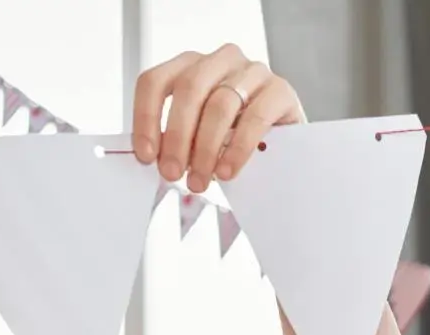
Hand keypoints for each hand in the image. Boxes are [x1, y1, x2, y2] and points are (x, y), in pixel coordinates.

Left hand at [131, 44, 304, 191]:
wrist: (283, 145)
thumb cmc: (232, 136)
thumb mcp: (197, 133)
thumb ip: (175, 138)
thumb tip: (152, 158)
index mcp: (193, 65)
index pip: (156, 81)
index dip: (146, 117)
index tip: (146, 156)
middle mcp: (222, 60)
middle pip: (189, 89)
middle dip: (177, 136)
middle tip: (173, 173)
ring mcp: (253, 71)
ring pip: (220, 104)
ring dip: (205, 149)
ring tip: (200, 180)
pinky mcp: (280, 90)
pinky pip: (255, 117)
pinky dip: (237, 148)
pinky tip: (227, 171)